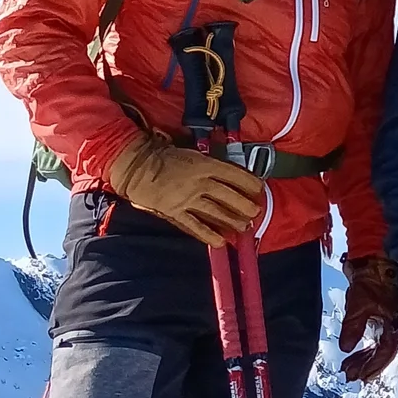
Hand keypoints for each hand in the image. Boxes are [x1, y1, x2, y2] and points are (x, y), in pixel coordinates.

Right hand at [107, 136, 264, 242]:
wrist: (139, 168)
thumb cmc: (166, 158)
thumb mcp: (193, 155)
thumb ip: (212, 166)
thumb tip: (231, 177)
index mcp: (205, 165)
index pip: (235, 175)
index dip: (250, 184)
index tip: (259, 189)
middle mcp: (200, 183)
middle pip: (230, 197)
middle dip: (246, 206)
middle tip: (255, 212)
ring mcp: (188, 200)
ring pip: (216, 213)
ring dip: (233, 222)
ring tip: (244, 228)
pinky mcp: (176, 213)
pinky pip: (195, 227)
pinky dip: (209, 236)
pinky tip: (221, 243)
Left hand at [339, 253, 397, 383]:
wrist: (374, 259)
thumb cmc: (369, 280)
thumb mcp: (358, 305)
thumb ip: (353, 328)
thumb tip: (346, 348)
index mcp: (392, 323)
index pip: (384, 352)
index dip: (372, 365)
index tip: (358, 376)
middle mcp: (392, 324)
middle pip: (382, 352)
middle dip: (366, 364)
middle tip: (351, 375)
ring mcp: (387, 319)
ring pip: (378, 345)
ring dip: (365, 357)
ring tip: (349, 367)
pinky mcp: (380, 314)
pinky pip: (375, 336)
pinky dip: (365, 346)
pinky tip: (355, 351)